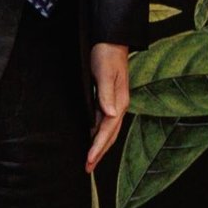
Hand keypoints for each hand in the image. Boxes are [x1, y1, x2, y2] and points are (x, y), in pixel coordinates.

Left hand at [85, 43, 128, 172]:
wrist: (111, 39)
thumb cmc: (107, 54)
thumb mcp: (105, 72)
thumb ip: (106, 93)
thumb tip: (109, 114)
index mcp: (120, 101)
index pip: (108, 129)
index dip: (98, 146)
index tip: (89, 159)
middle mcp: (119, 105)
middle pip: (110, 134)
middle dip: (99, 152)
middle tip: (88, 168)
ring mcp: (114, 103)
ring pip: (107, 130)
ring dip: (99, 145)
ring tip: (90, 160)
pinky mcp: (108, 98)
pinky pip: (103, 122)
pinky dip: (98, 133)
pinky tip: (90, 137)